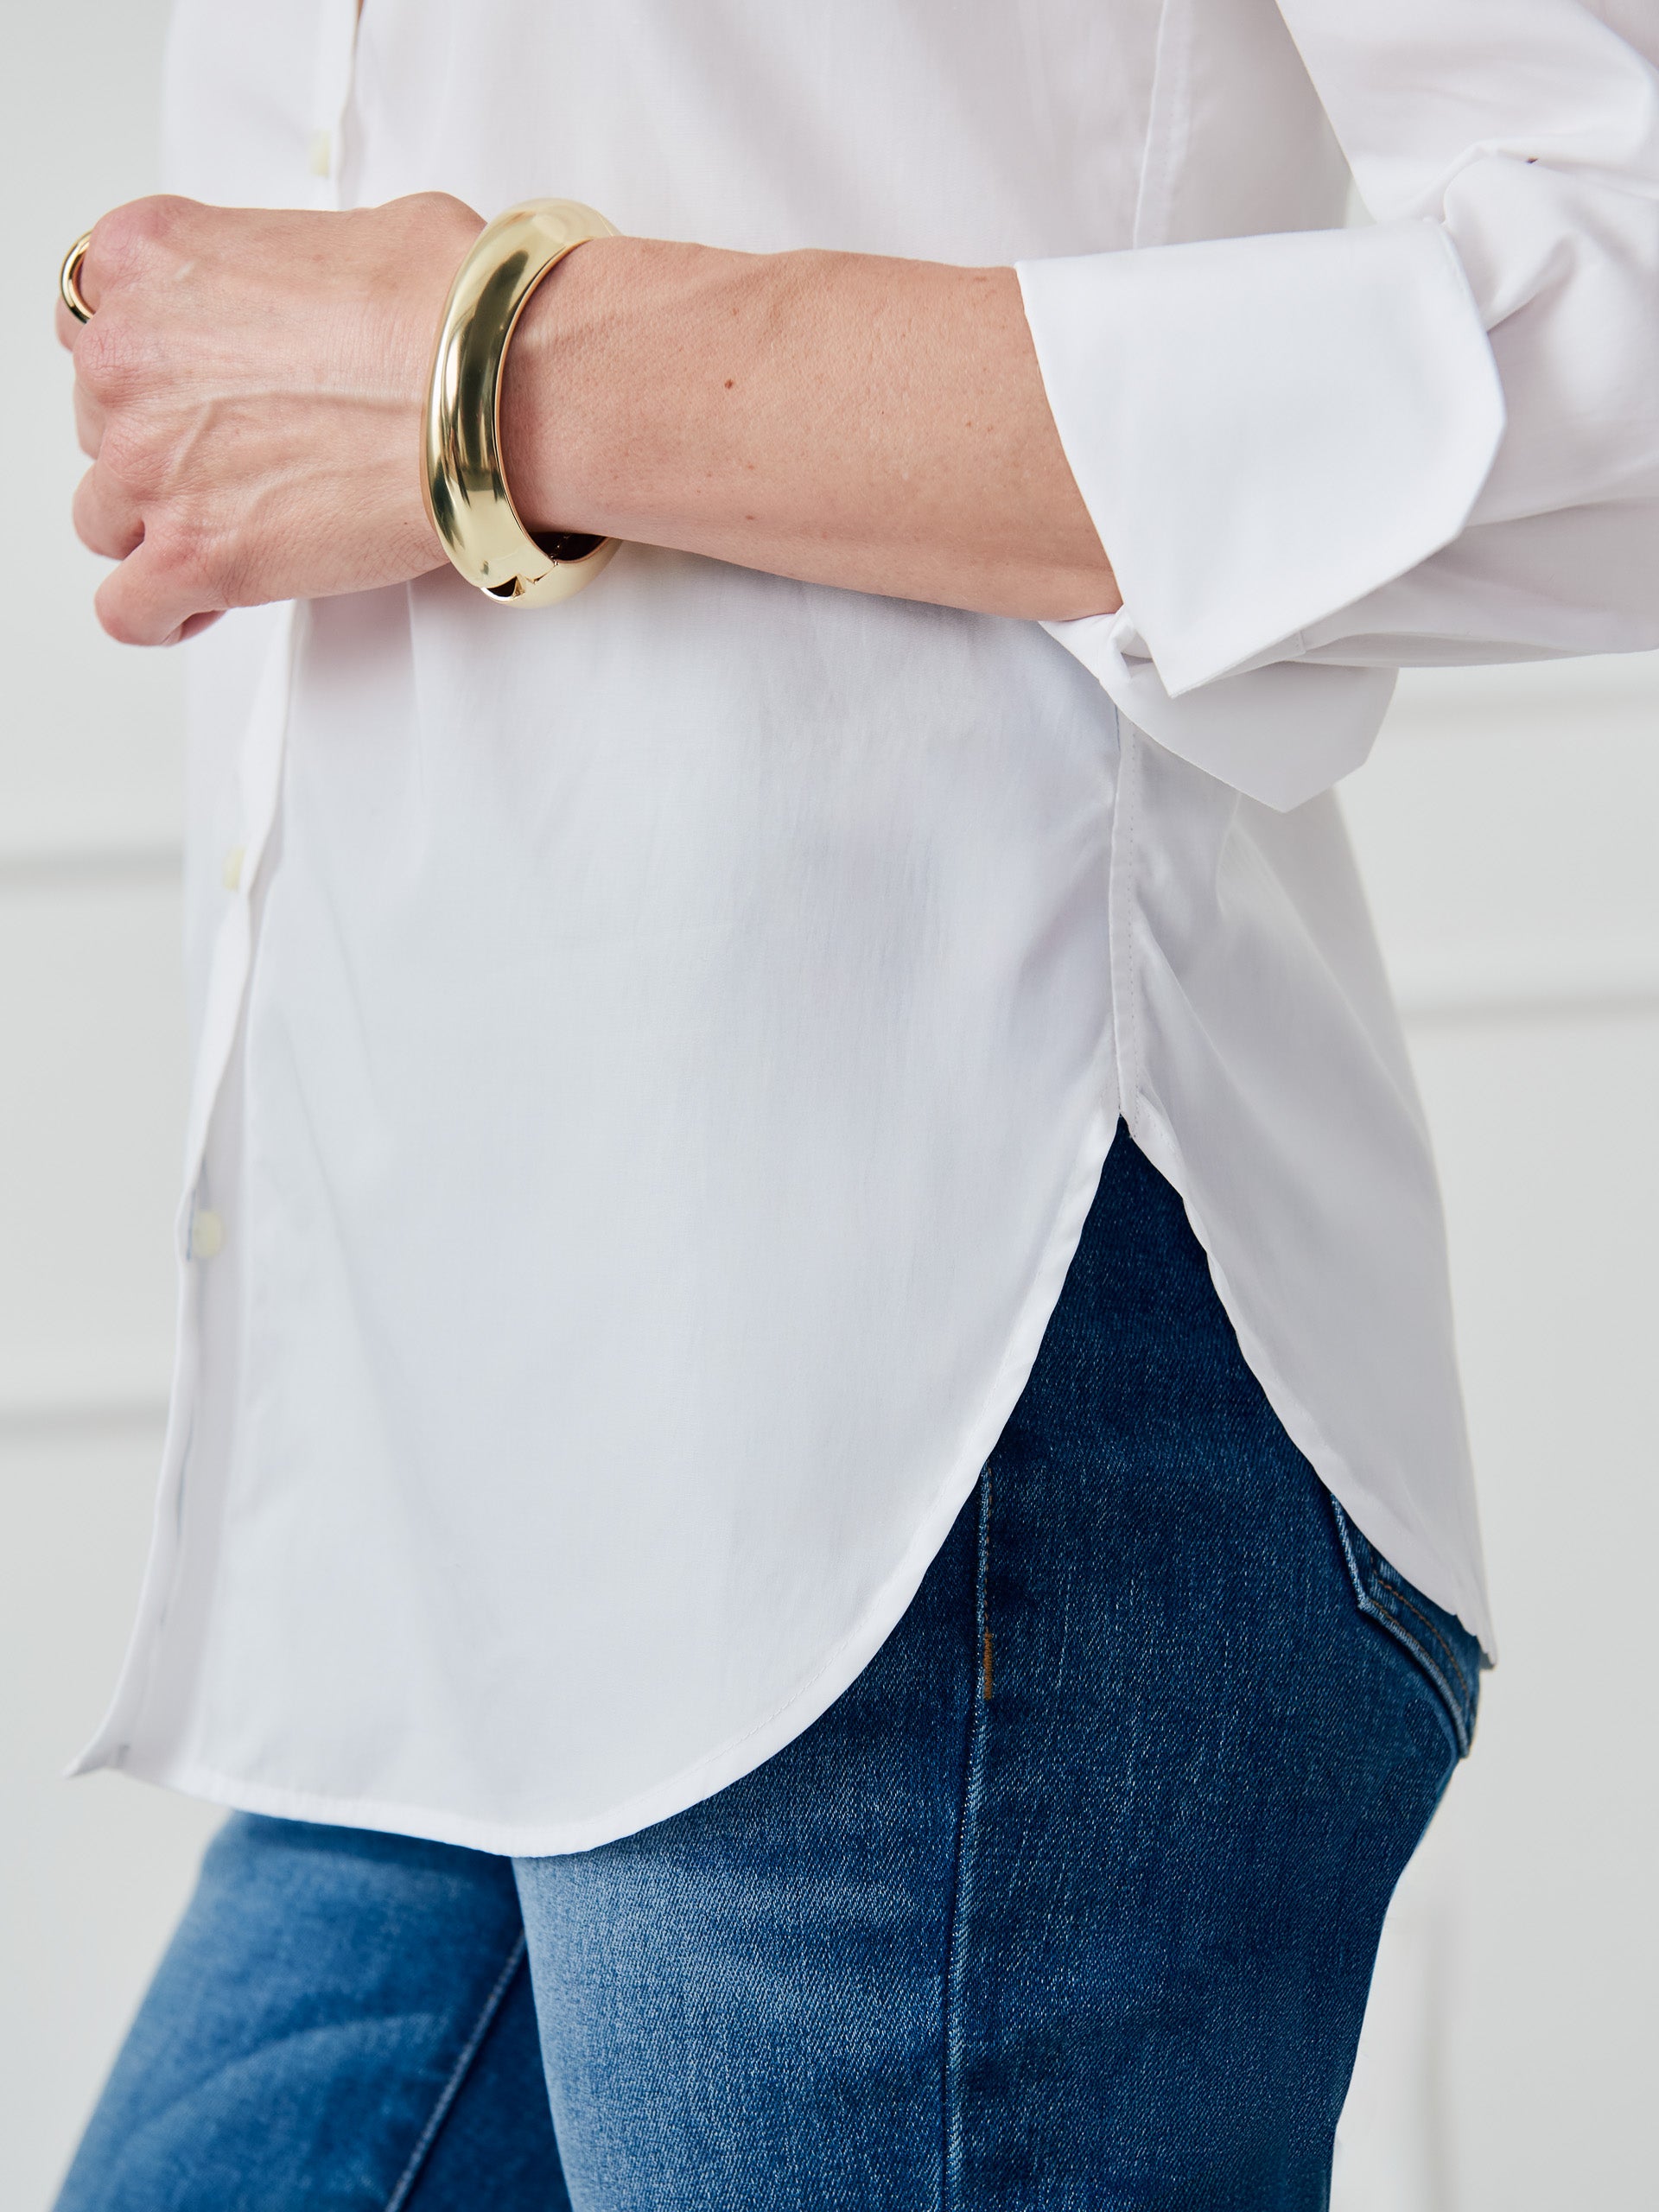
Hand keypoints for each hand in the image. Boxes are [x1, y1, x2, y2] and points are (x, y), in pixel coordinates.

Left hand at [58, 192, 483, 644]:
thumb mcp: (342, 232)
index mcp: (151, 258)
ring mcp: (150, 464)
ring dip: (160, 525)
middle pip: (101, 420)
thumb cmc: (449, 309)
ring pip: (103, 517)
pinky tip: (202, 602)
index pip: (89, 314)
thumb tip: (318, 303)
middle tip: (246, 458)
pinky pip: (129, 609)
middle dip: (165, 444)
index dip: (146, 363)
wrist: (498, 387)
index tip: (189, 388)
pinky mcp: (194, 557)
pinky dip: (161, 612)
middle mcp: (129, 357)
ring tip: (238, 529)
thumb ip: (280, 270)